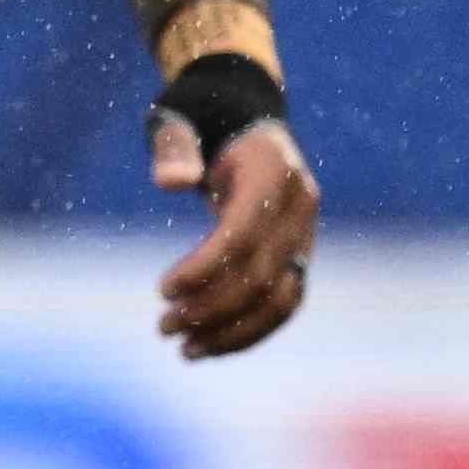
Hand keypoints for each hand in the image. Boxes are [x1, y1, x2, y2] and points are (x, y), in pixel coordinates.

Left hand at [151, 108, 319, 356]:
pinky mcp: (300, 253)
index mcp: (274, 169)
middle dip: (211, 308)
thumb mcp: (180, 121)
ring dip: (234, 331)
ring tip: (185, 350)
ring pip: (281, 297)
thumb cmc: (202, 121)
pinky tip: (210, 346)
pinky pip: (284, 302)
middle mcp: (301, 203)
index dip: (204, 268)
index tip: (161, 290)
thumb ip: (174, 147)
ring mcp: (307, 231)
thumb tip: (173, 182)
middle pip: (262, 273)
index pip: (244, 233)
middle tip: (163, 327)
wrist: (244, 119)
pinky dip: (250, 330)